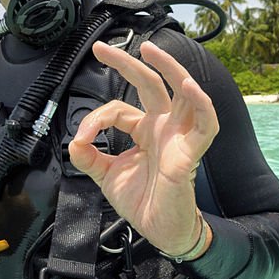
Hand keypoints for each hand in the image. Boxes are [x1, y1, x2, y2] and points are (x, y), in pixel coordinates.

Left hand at [68, 40, 218, 257]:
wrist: (159, 231)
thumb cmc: (141, 202)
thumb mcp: (107, 176)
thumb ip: (89, 158)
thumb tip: (73, 141)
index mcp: (145, 130)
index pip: (119, 109)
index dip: (97, 119)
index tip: (82, 137)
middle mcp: (163, 127)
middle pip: (151, 84)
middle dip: (128, 63)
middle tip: (102, 47)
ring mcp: (179, 136)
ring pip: (183, 92)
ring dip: (170, 68)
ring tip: (151, 50)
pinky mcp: (190, 152)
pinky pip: (205, 123)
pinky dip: (201, 103)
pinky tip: (189, 86)